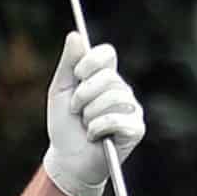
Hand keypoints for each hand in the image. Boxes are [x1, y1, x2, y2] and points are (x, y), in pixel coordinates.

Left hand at [41, 32, 145, 195]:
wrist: (67, 160)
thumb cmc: (64, 126)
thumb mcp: (60, 92)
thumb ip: (68, 64)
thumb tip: (75, 35)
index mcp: (105, 77)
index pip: (107, 53)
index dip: (90, 62)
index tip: (76, 77)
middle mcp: (122, 90)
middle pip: (107, 76)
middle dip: (82, 95)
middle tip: (75, 110)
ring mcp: (132, 108)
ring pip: (110, 98)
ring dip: (88, 114)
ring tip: (84, 125)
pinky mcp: (136, 128)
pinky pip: (116, 119)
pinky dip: (96, 128)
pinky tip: (94, 136)